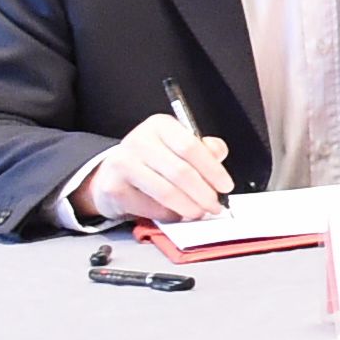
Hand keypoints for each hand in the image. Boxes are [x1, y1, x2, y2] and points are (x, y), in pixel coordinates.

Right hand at [75, 112, 233, 224]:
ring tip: (199, 212)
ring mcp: (122, 164)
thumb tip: (218, 154)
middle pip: (180, 171)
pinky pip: (150, 207)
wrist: (114, 172)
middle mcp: (139, 141)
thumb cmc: (153, 158)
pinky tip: (176, 213)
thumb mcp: (179, 145)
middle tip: (215, 205)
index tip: (225, 186)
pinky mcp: (113, 188)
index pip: (191, 147)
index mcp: (160, 125)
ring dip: (188, 207)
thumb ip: (204, 149)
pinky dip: (168, 214)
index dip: (212, 170)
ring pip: (166, 192)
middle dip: (203, 193)